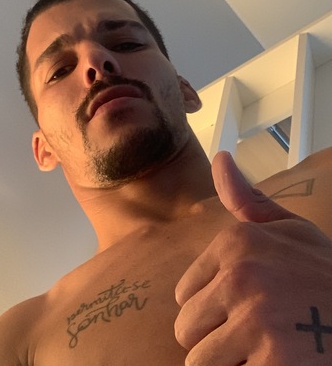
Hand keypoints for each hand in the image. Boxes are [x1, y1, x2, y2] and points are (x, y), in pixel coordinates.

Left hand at [175, 151, 331, 364]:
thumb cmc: (322, 275)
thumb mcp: (287, 229)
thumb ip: (246, 199)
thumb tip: (221, 157)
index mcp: (236, 242)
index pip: (183, 295)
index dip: (210, 310)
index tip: (242, 308)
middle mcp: (241, 273)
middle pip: (186, 329)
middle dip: (214, 340)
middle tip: (256, 335)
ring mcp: (257, 318)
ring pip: (199, 361)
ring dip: (228, 365)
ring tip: (264, 351)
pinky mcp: (274, 361)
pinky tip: (277, 364)